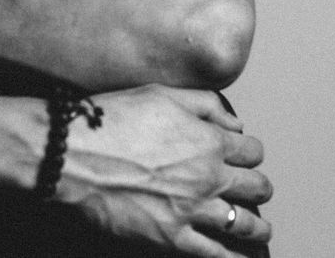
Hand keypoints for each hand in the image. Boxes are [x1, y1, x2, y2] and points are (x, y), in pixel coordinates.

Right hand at [58, 84, 271, 256]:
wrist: (75, 155)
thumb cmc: (112, 121)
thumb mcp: (160, 94)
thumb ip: (204, 104)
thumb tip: (235, 121)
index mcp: (209, 141)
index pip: (252, 151)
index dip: (250, 152)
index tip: (244, 156)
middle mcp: (209, 177)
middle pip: (257, 187)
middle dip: (259, 188)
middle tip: (255, 190)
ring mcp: (193, 210)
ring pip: (245, 223)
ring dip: (257, 226)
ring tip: (259, 229)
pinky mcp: (173, 237)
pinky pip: (215, 254)